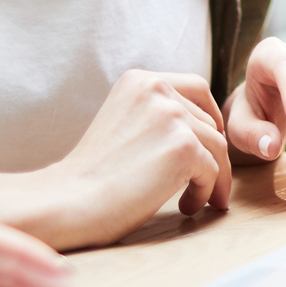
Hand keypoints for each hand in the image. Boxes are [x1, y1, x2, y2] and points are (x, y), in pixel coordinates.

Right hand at [38, 69, 232, 246]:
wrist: (68, 202)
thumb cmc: (93, 174)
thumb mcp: (124, 122)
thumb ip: (156, 114)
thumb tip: (211, 126)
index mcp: (140, 80)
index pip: (197, 88)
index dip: (211, 117)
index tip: (208, 143)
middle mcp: (157, 89)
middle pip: (209, 122)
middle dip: (209, 154)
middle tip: (199, 183)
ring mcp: (171, 116)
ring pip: (217, 148)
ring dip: (211, 178)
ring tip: (192, 201)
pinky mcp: (183, 147)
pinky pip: (213, 171)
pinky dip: (205, 193)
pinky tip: (186, 206)